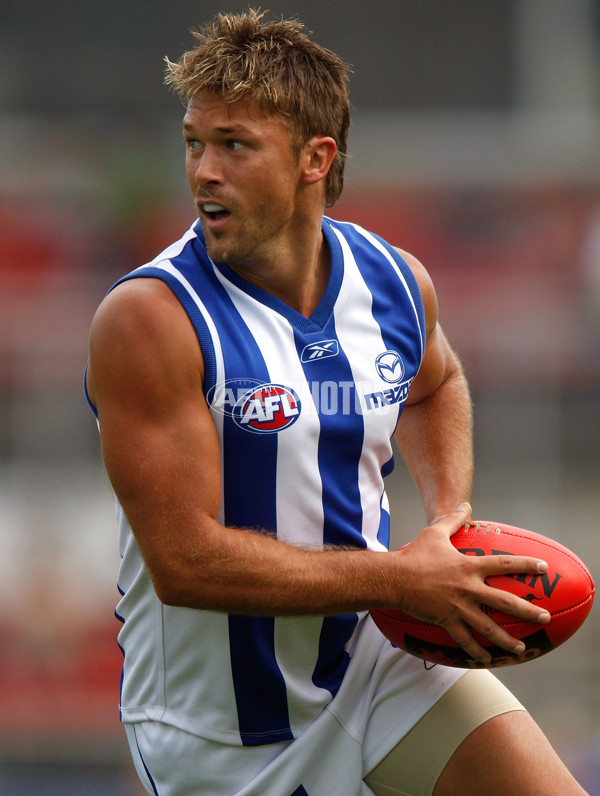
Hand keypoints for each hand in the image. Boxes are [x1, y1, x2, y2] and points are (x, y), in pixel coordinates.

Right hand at [392, 506, 550, 662]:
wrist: (395, 578)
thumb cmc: (415, 554)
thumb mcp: (435, 532)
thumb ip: (453, 519)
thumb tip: (466, 505)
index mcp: (469, 566)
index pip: (504, 564)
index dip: (526, 565)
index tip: (544, 568)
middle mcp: (469, 588)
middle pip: (506, 602)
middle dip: (528, 611)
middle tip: (545, 617)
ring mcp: (459, 607)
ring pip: (489, 628)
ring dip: (507, 640)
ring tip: (521, 649)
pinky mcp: (447, 621)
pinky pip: (465, 640)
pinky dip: (477, 651)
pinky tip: (487, 659)